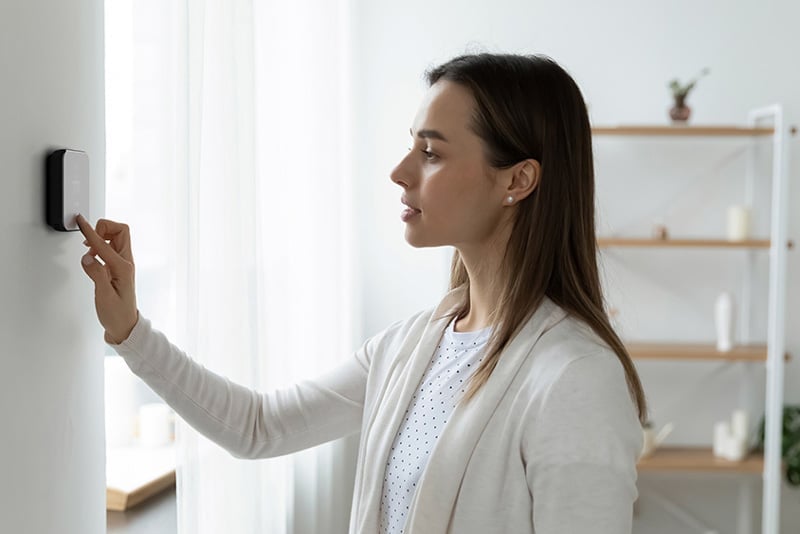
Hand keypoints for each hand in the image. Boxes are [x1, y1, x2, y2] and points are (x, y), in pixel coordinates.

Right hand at [76, 214, 138, 343]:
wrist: (124, 325)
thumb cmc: (116, 314)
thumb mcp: (104, 296)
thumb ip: (96, 274)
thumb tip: (88, 256)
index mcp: (123, 268)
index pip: (105, 243)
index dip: (91, 231)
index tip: (81, 222)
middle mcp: (126, 263)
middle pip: (120, 231)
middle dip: (103, 228)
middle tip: (88, 240)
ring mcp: (123, 264)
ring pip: (116, 238)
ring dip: (101, 237)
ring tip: (89, 248)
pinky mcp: (117, 267)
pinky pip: (111, 248)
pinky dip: (100, 245)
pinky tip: (92, 255)